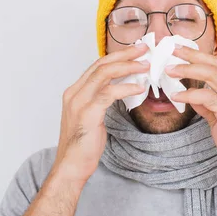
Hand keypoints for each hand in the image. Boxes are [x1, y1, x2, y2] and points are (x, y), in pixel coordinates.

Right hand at [54, 44, 149, 183]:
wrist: (71, 166)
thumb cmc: (83, 144)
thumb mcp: (92, 116)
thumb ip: (102, 100)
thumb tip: (123, 89)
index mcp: (75, 92)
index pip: (97, 65)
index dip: (117, 56)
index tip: (135, 52)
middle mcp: (74, 93)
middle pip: (101, 64)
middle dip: (124, 55)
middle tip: (143, 49)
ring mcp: (79, 102)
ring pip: (104, 74)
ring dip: (128, 67)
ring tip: (145, 65)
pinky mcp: (87, 113)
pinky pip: (109, 93)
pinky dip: (126, 88)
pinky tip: (140, 88)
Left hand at [166, 47, 216, 179]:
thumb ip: (209, 105)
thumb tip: (192, 96)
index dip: (201, 55)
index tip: (182, 51)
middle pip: (216, 64)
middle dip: (192, 55)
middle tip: (173, 51)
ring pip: (212, 76)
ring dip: (188, 70)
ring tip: (170, 71)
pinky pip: (208, 97)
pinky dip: (190, 94)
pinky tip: (177, 96)